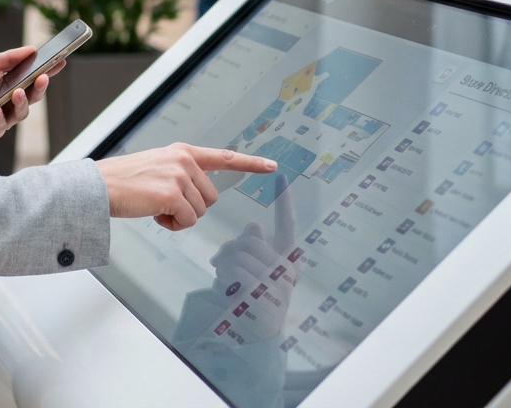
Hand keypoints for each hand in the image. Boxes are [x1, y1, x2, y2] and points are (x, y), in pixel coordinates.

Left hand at [0, 45, 62, 140]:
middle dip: (39, 89)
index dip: (48, 71)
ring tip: (17, 92)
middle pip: (32, 98)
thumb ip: (7, 59)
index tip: (60, 61)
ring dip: (21, 103)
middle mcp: (8, 101)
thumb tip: (31, 49)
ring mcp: (0, 117)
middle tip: (43, 78)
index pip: (33, 78)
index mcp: (9, 83)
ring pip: (20, 114)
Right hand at [96, 144, 275, 229]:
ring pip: (200, 211)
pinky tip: (155, 215)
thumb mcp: (157, 166)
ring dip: (181, 217)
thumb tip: (198, 196)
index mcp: (182, 152)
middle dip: (191, 207)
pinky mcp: (172, 194)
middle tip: (164, 204)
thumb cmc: (124, 181)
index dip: (249, 164)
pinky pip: (188, 221)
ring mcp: (179, 176)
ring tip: (156, 207)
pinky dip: (173, 225)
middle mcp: (184, 160)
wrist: (100, 185)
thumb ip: (181, 173)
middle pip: (211, 197)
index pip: (223, 157)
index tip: (271, 166)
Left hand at [209, 177, 295, 335]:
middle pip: (250, 240)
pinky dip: (225, 280)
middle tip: (222, 262)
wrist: (254, 333)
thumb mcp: (251, 266)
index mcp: (286, 258)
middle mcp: (288, 269)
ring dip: (225, 267)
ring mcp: (278, 284)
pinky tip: (230, 292)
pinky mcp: (264, 297)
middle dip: (230, 250)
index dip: (284, 201)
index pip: (286, 225)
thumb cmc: (250, 295)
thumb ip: (252, 244)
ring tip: (227, 281)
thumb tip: (254, 226)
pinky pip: (235, 274)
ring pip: (239, 256)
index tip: (282, 177)